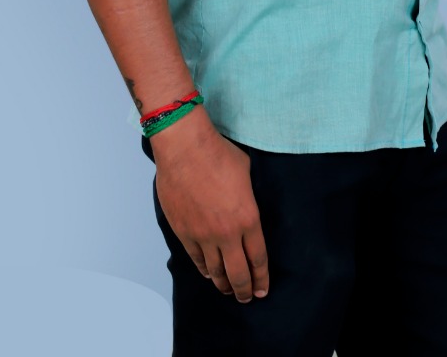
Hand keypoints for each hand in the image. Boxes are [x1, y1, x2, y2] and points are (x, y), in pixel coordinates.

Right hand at [151, 107, 268, 302]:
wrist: (185, 149)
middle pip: (238, 273)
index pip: (258, 258)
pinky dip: (204, 270)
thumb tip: (248, 204)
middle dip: (244, 290)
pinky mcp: (184, 233)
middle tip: (247, 297)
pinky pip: (196, 260)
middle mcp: (226, 233)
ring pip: (215, 271)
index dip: (261, 278)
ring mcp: (203, 235)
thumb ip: (250, 197)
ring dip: (224, 284)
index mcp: (248, 218)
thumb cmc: (217, 154)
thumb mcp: (247, 173)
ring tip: (229, 289)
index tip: (263, 290)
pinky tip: (209, 273)